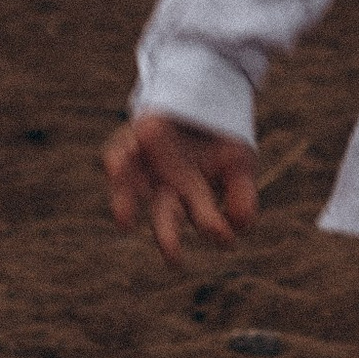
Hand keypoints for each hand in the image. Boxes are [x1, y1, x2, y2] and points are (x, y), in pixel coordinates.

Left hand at [101, 109, 258, 262]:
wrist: (203, 98)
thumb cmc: (220, 139)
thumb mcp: (239, 164)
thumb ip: (243, 196)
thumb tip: (240, 227)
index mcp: (193, 196)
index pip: (202, 218)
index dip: (212, 227)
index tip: (225, 238)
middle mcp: (166, 186)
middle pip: (165, 214)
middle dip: (168, 236)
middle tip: (174, 259)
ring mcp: (146, 164)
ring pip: (130, 189)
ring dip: (125, 204)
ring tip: (125, 222)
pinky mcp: (131, 139)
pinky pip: (116, 153)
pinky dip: (116, 161)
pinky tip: (117, 168)